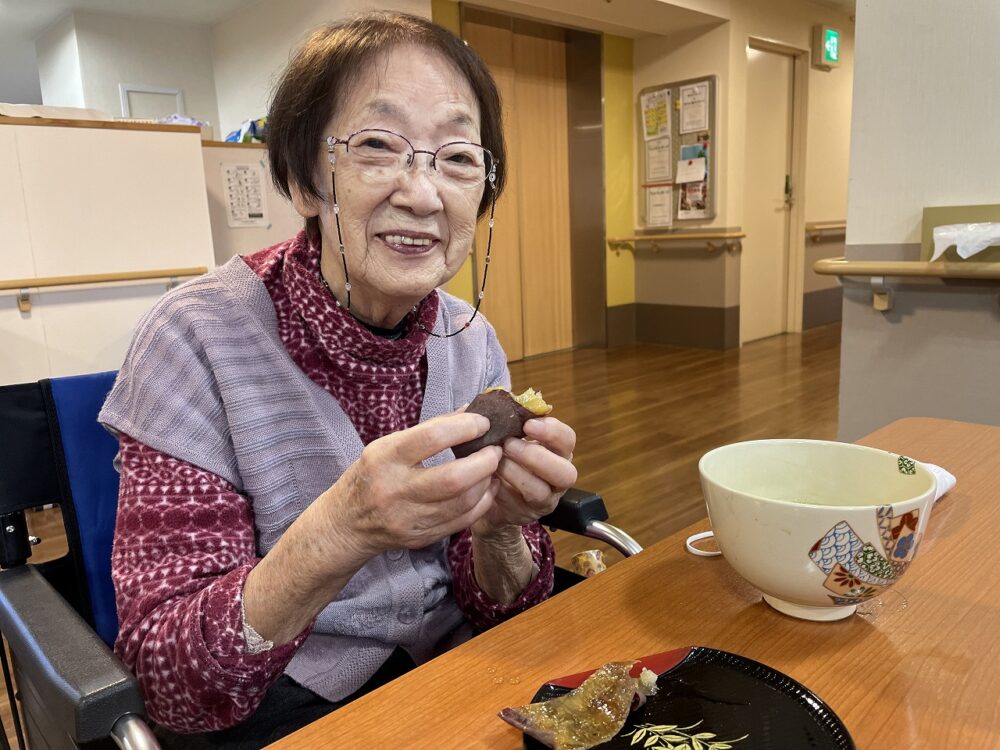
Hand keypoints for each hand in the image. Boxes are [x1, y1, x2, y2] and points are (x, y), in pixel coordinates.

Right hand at [327, 412, 502, 558]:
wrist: (347, 523)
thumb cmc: (371, 475)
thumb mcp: (388, 446)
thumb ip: (430, 429)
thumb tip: (470, 411)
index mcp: (385, 458)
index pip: (432, 438)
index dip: (465, 428)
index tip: (482, 423)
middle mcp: (395, 490)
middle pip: (454, 478)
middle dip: (485, 461)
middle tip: (496, 449)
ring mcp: (408, 518)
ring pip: (463, 502)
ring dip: (487, 482)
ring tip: (493, 467)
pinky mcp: (421, 537)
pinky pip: (462, 521)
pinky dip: (481, 502)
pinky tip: (487, 488)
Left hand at [472, 417, 576, 538]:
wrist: (486, 491)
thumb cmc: (499, 455)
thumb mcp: (502, 435)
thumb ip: (502, 420)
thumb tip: (488, 403)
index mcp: (555, 450)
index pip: (567, 439)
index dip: (552, 431)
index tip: (528, 423)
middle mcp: (557, 476)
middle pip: (567, 472)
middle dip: (537, 456)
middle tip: (509, 444)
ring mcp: (545, 498)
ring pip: (542, 491)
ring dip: (517, 473)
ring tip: (496, 461)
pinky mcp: (527, 514)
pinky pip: (519, 506)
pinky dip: (504, 490)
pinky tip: (490, 480)